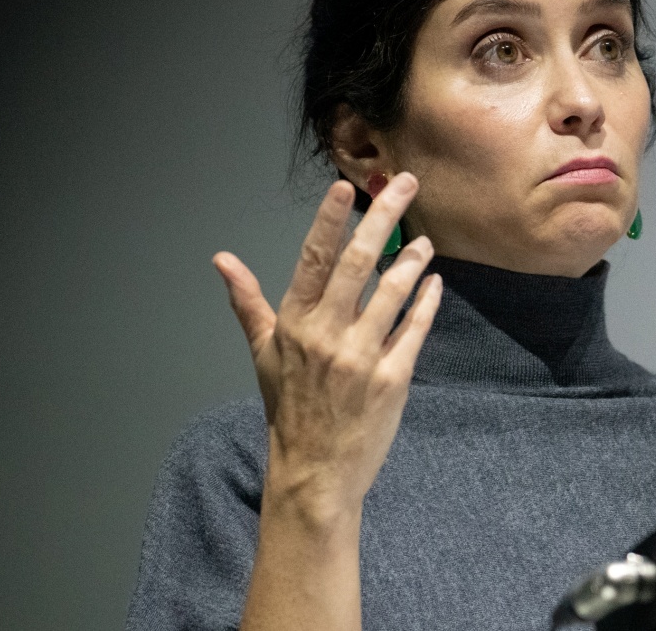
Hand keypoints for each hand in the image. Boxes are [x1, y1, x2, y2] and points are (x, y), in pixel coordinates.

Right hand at [213, 174, 442, 523]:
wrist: (313, 471)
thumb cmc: (289, 408)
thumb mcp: (262, 353)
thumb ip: (247, 302)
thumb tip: (222, 260)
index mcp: (294, 324)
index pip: (313, 259)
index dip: (329, 221)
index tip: (344, 187)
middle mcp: (326, 335)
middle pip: (357, 263)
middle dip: (383, 218)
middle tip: (404, 184)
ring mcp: (362, 357)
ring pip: (392, 293)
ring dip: (412, 260)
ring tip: (424, 240)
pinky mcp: (392, 379)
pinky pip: (414, 330)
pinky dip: (427, 302)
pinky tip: (434, 282)